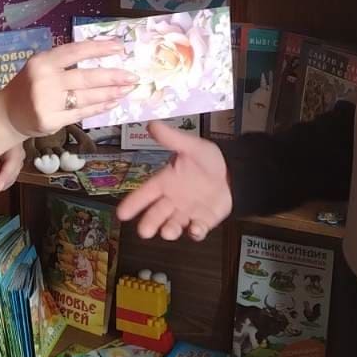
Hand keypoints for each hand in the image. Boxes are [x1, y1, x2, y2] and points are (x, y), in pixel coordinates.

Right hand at [0, 39, 135, 139]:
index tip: (119, 47)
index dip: (99, 48)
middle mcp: (44, 80)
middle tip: (133, 76)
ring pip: (87, 97)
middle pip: (85, 77)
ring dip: (110, 93)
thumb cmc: (30, 86)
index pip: (75, 51)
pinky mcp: (51, 121)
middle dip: (113, 77)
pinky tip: (113, 103)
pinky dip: (99, 108)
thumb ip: (65, 63)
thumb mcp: (41, 67)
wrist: (8, 113)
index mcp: (42, 61)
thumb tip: (103, 59)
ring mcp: (47, 102)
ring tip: (127, 90)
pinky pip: (82, 113)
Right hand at [116, 121, 232, 240]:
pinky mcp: (203, 221)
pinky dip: (195, 232)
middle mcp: (173, 199)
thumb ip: (172, 138)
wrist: (235, 172)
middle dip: (150, 223)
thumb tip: (152, 124)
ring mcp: (187, 212)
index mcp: (166, 181)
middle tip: (144, 231)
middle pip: (157, 213)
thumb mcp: (191, 146)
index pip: (145, 192)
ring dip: (170, 230)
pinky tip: (195, 229)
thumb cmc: (208, 160)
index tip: (122, 213)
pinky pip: (197, 230)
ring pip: (174, 224)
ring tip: (168, 232)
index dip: (134, 203)